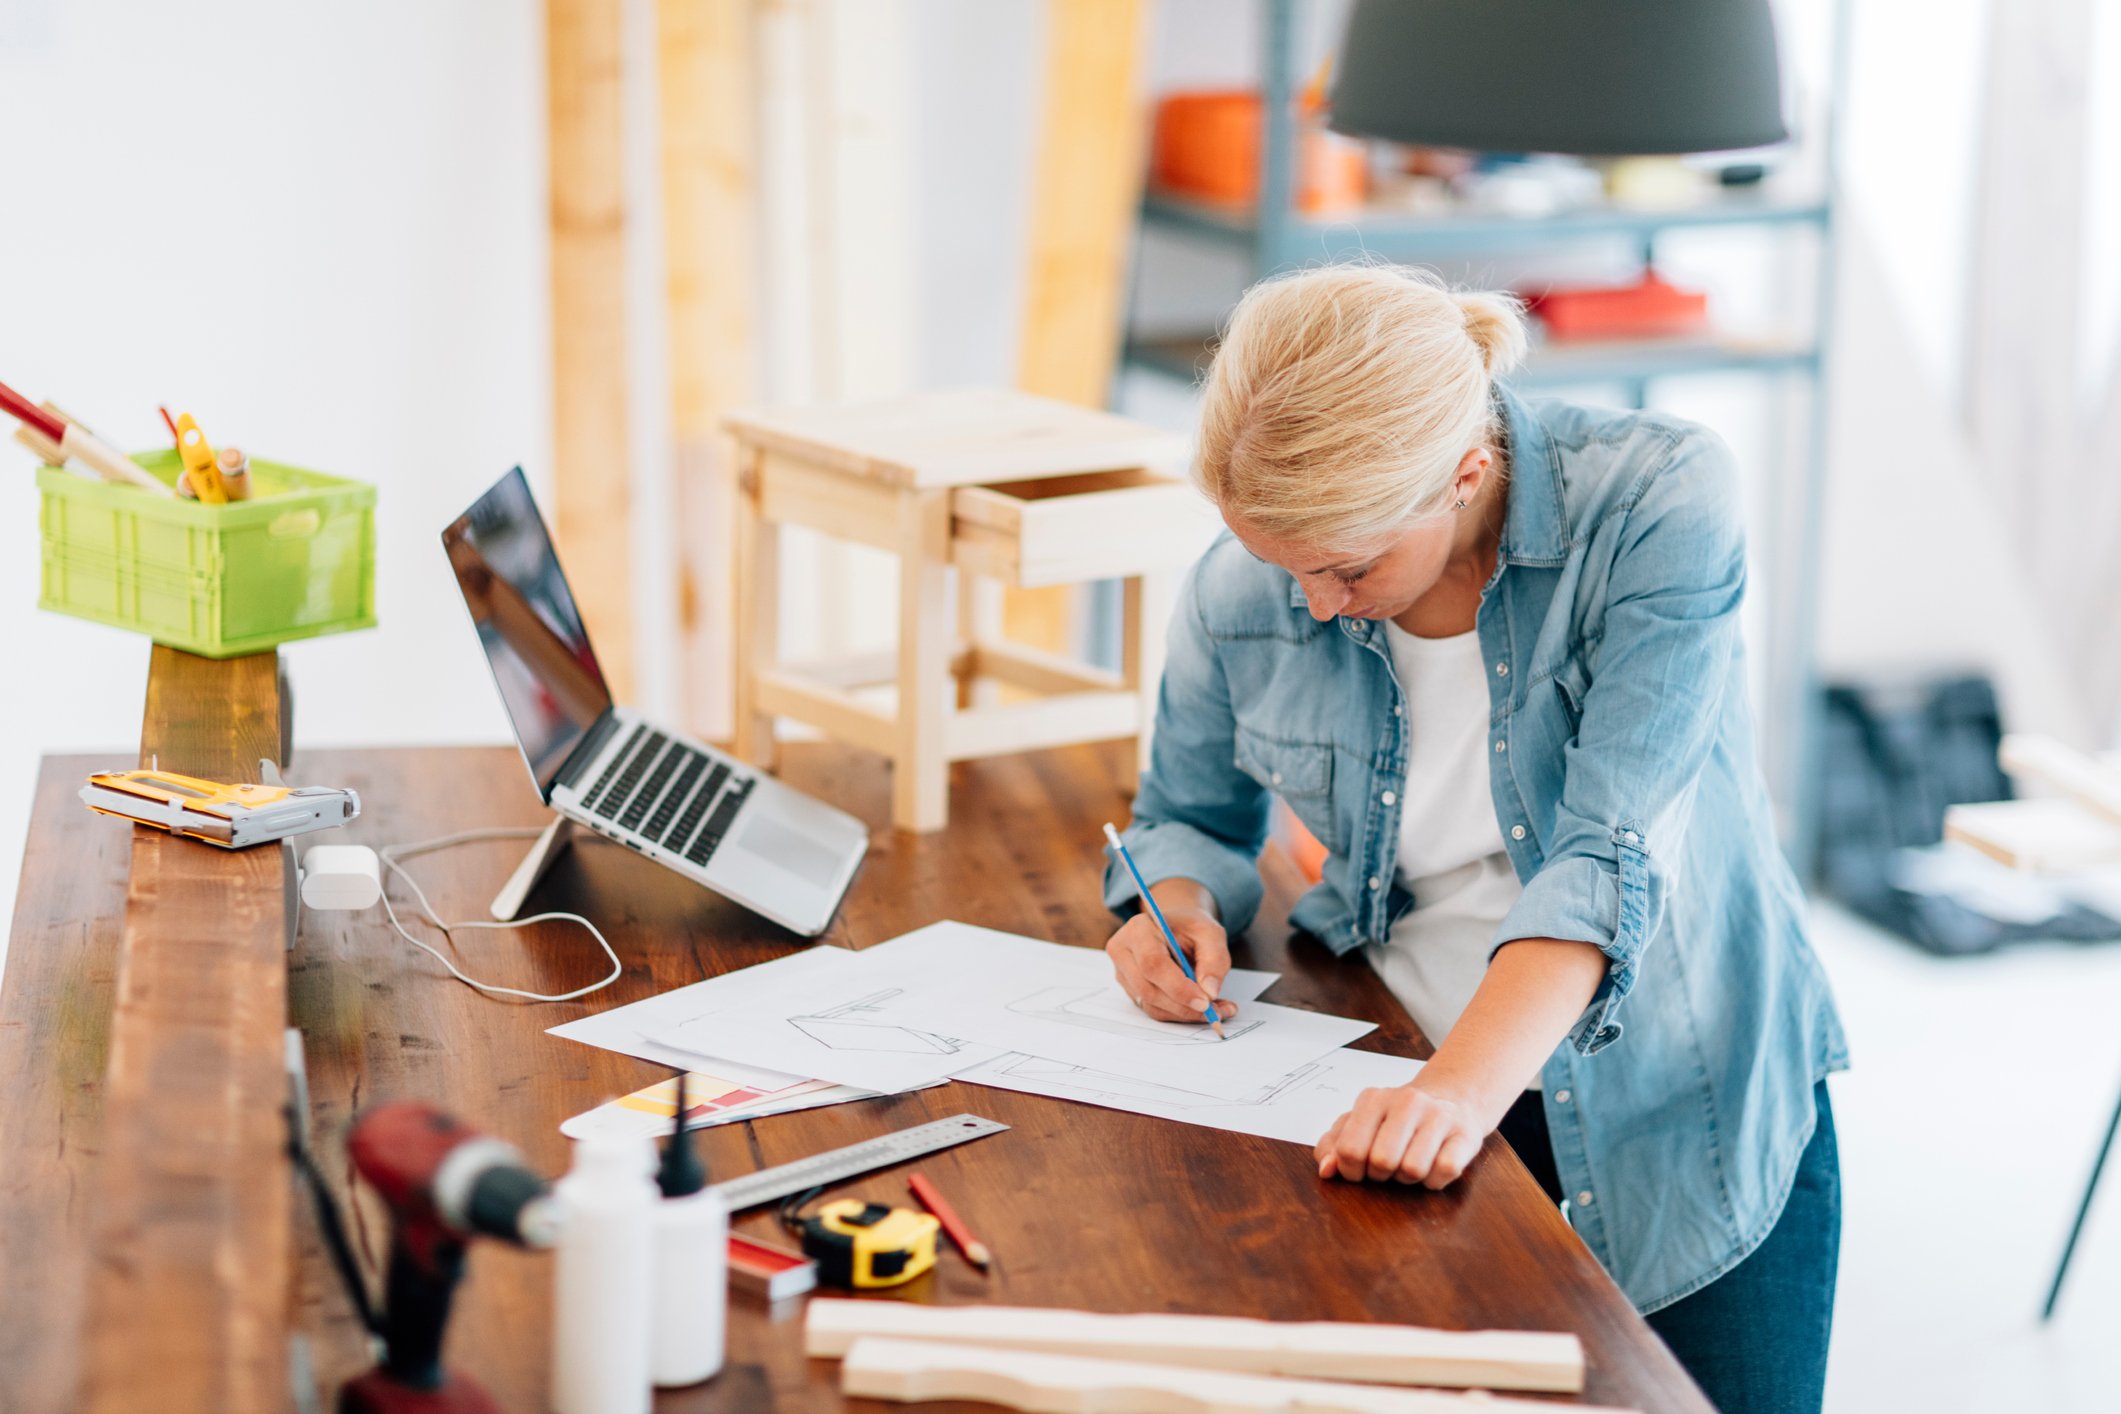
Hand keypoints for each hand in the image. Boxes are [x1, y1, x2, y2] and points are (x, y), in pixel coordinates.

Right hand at [1103, 888, 1232, 1023]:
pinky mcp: (1131, 991)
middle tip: (1216, 1011)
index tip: (1205, 1001)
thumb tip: (1209, 992)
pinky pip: (1155, 1010)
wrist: (1177, 930)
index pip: (1152, 964)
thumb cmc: (1190, 928)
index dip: (1178, 987)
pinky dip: (1181, 1014)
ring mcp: (1124, 973)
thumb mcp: (1210, 933)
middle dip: (1184, 1005)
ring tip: (1217, 1009)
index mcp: (1139, 929)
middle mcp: (1123, 951)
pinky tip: (1202, 1009)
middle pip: (1148, 989)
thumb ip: (1214, 959)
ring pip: (1152, 1005)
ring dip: (1186, 1013)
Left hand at [1313, 1077, 1491, 1189]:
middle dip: (1381, 1175)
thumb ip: (1333, 1145)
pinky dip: (1434, 1180)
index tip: (1360, 1169)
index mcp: (1374, 1099)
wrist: (1452, 1100)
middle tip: (1389, 1165)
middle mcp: (1407, 1101)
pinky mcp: (1466, 1134)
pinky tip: (1433, 1165)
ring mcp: (1439, 1116)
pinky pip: (1444, 1172)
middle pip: (1381, 1162)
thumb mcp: (1360, 1124)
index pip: (1349, 1150)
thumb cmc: (1398, 1120)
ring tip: (1411, 1162)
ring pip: (1413, 1170)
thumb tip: (1326, 1170)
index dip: (1351, 1171)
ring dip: (1408, 1178)